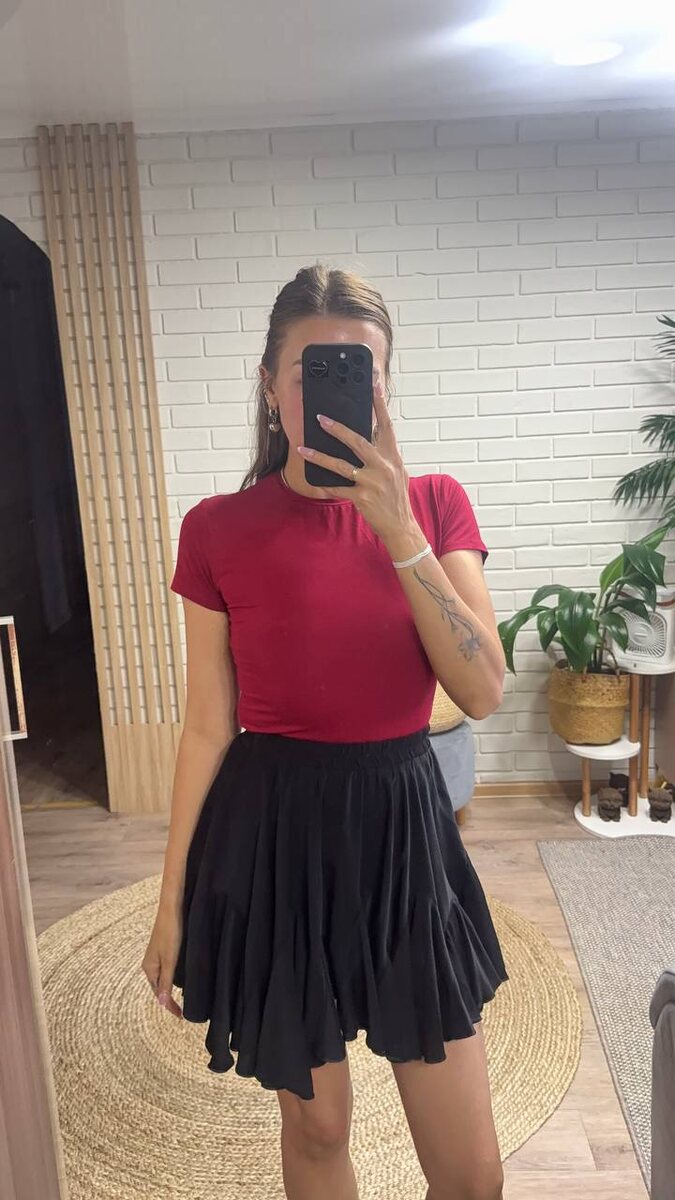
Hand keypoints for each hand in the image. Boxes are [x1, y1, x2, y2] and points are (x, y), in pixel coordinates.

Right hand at [141, 906, 183, 1017]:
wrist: (171, 908)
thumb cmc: (170, 932)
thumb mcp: (170, 959)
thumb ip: (166, 981)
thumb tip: (161, 1003)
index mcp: (149, 968)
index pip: (157, 993)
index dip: (168, 1006)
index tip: (180, 1016)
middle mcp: (150, 963)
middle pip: (158, 987)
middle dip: (168, 999)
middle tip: (182, 1010)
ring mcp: (156, 955)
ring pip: (163, 977)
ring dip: (171, 987)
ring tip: (183, 998)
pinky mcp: (163, 948)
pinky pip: (167, 968)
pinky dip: (173, 976)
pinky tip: (183, 976)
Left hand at [297, 382, 417, 547]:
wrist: (401, 526)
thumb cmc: (396, 498)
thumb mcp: (397, 472)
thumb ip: (384, 455)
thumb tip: (368, 440)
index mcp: (393, 457)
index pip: (386, 426)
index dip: (379, 405)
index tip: (373, 387)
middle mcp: (384, 466)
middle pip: (358, 441)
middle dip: (337, 429)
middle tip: (320, 418)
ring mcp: (372, 482)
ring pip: (340, 464)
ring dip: (319, 455)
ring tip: (302, 448)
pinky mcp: (362, 497)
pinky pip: (337, 487)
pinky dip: (325, 483)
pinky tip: (312, 478)